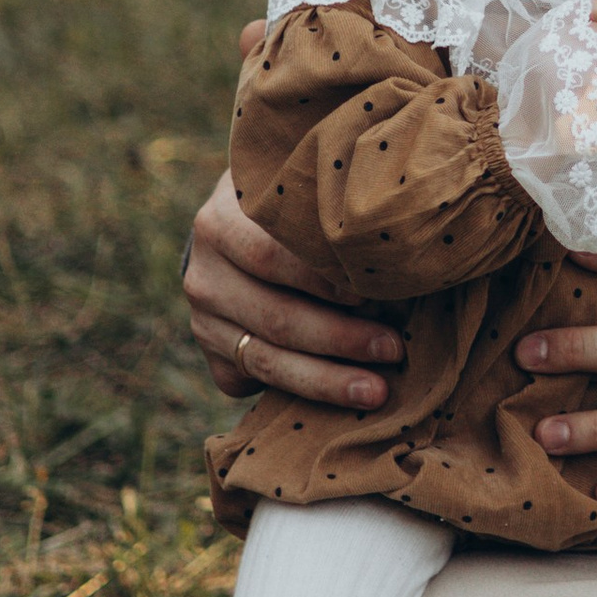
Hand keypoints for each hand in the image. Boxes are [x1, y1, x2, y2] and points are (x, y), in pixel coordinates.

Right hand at [183, 171, 405, 409]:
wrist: (236, 233)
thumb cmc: (289, 209)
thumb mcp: (296, 193)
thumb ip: (324, 212)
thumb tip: (393, 244)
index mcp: (219, 224)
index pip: (270, 256)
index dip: (322, 278)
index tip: (371, 293)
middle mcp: (204, 276)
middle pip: (275, 316)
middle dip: (339, 338)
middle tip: (393, 349)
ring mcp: (203, 322)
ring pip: (266, 361)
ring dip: (326, 380)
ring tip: (376, 390)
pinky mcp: (213, 358)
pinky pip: (255, 386)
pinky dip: (299, 397)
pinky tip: (341, 403)